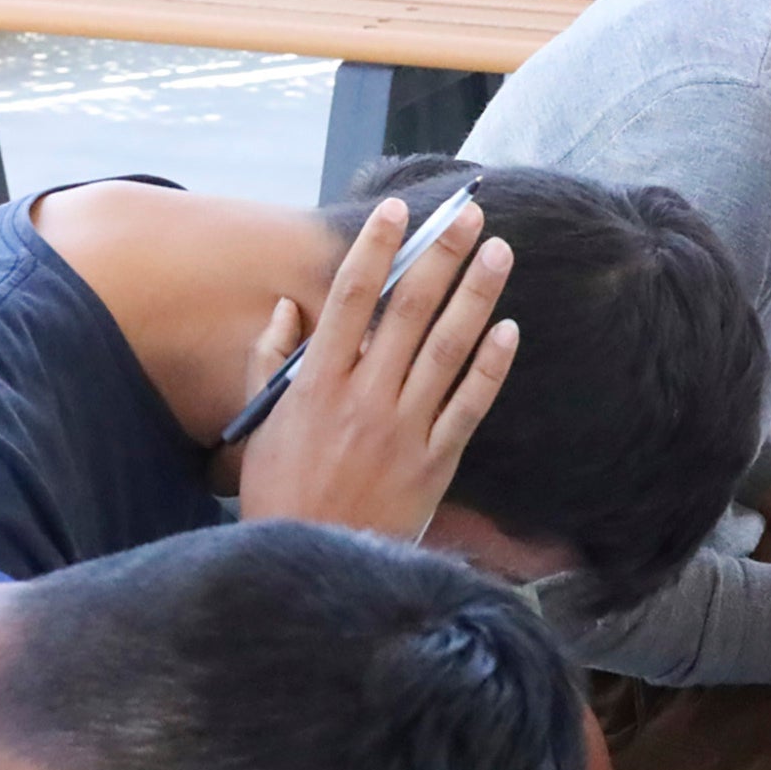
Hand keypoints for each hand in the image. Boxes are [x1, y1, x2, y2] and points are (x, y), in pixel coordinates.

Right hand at [236, 197, 517, 537]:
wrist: (311, 558)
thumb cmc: (281, 491)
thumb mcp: (261, 424)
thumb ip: (270, 362)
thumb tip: (286, 309)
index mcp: (316, 384)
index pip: (348, 299)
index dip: (376, 250)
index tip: (398, 211)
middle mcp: (362, 398)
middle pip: (408, 312)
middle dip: (441, 257)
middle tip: (469, 216)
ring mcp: (402, 430)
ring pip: (446, 349)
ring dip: (476, 296)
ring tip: (499, 254)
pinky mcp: (435, 462)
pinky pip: (469, 405)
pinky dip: (490, 366)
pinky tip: (509, 330)